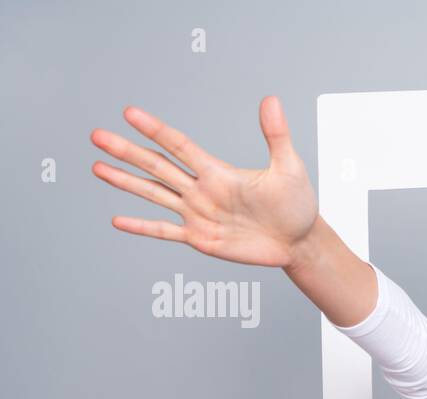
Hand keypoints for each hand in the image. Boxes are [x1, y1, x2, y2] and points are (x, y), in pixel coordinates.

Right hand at [90, 95, 318, 267]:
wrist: (300, 242)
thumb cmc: (297, 205)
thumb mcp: (289, 168)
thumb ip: (276, 136)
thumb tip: (271, 100)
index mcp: (218, 172)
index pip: (179, 146)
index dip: (155, 130)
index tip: (129, 113)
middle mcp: (202, 190)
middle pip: (157, 166)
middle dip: (127, 151)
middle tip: (97, 136)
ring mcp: (198, 214)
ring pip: (154, 194)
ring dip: (126, 182)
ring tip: (97, 167)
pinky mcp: (201, 238)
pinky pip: (166, 231)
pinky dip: (142, 226)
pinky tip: (118, 220)